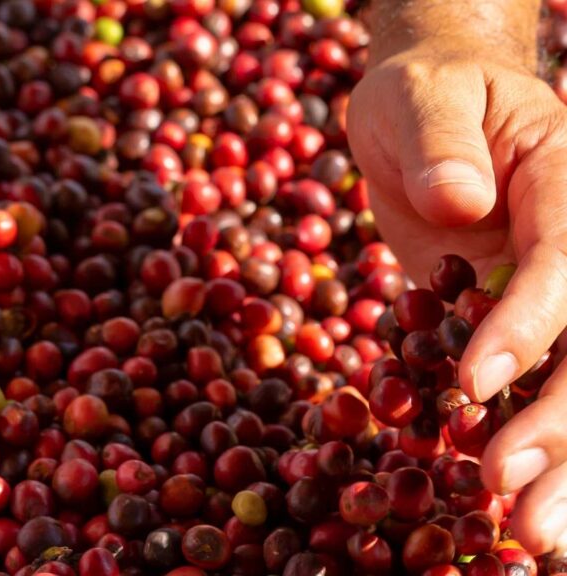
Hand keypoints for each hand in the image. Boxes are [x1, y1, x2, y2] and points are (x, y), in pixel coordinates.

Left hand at [349, 42, 566, 551]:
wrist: (430, 110)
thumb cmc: (423, 97)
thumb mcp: (418, 98)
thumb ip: (439, 141)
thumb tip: (458, 205)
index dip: (529, 325)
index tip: (475, 382)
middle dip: (564, 424)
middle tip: (515, 498)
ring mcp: (563, 291)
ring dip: (564, 460)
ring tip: (529, 533)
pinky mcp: (528, 325)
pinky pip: (543, 384)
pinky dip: (535, 443)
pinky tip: (513, 505)